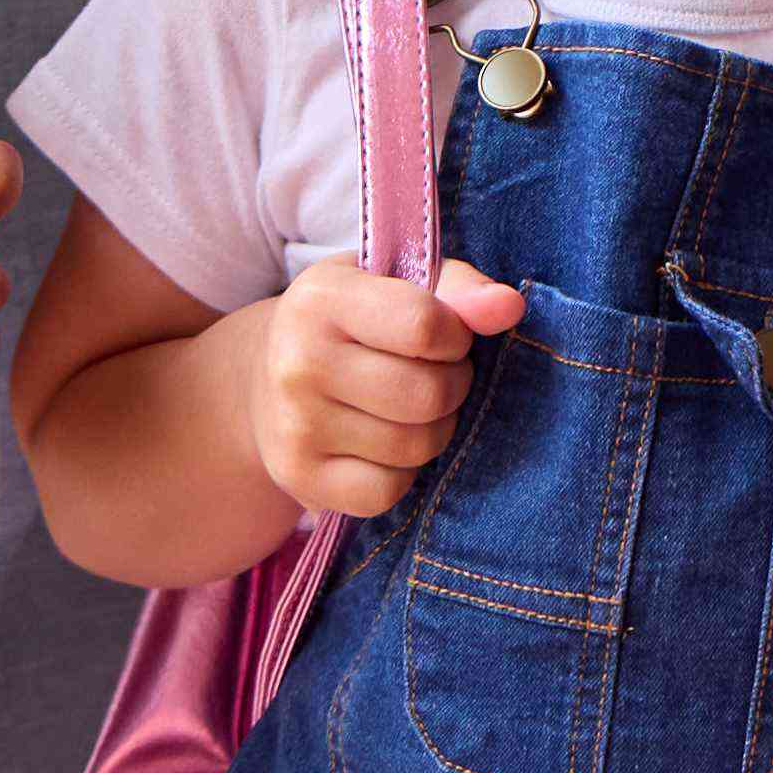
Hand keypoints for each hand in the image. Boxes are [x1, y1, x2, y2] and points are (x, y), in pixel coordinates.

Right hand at [250, 256, 522, 518]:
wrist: (263, 377)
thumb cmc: (351, 321)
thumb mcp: (394, 282)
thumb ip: (458, 287)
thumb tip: (509, 307)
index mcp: (323, 298)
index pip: (425, 325)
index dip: (456, 335)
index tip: (445, 336)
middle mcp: (299, 362)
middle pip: (428, 394)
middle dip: (453, 386)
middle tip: (435, 376)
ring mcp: (295, 426)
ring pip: (415, 445)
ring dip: (434, 430)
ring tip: (413, 409)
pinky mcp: (300, 477)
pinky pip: (387, 491)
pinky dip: (402, 473)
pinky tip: (385, 445)